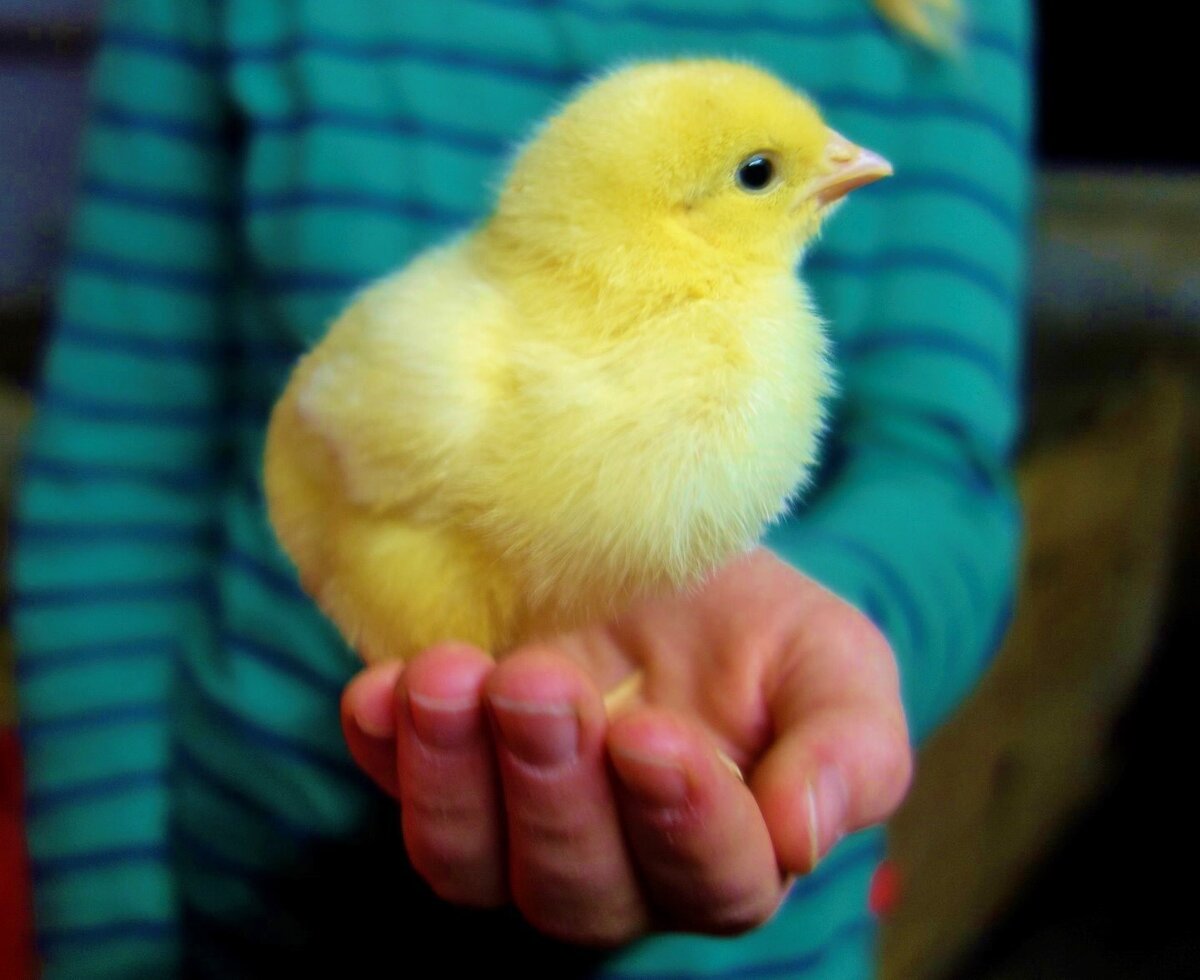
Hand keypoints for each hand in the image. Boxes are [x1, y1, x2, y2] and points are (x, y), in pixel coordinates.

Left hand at [341, 548, 911, 944]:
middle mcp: (618, 871)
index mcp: (728, 858)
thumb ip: (850, 753)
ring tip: (448, 678)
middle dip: (552, 789)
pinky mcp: (449, 777)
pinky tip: (381, 688)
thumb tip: (806, 837)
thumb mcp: (836, 666)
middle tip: (542, 685)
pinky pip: (400, 793)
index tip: (652, 736)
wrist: (671, 567)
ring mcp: (519, 830)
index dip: (681, 822)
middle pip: (576, 886)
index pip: (712, 879)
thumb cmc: (762, 630)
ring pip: (472, 864)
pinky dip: (382, 749)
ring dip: (453, 778)